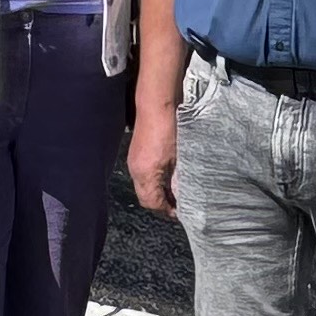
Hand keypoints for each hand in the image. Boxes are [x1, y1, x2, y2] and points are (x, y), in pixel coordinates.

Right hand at [128, 100, 177, 215]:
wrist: (156, 103)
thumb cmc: (168, 127)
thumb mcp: (179, 157)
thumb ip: (179, 179)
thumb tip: (182, 195)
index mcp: (145, 174)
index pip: (152, 203)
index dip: (166, 210)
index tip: (180, 212)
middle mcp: (135, 170)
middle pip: (145, 197)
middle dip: (160, 204)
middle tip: (178, 205)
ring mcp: (134, 161)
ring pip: (143, 187)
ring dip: (157, 192)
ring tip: (174, 193)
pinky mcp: (136, 154)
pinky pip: (142, 175)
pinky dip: (153, 181)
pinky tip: (166, 177)